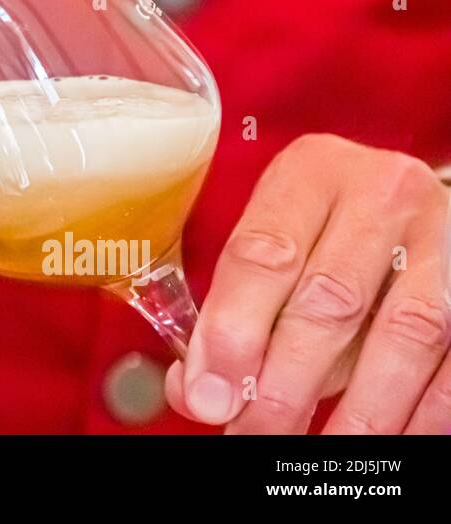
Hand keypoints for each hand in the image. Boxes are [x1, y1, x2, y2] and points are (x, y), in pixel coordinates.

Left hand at [166, 133, 450, 432]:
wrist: (409, 205)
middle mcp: (383, 192)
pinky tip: (383, 441)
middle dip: (286, 384)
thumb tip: (198, 392)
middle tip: (255, 433)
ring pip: (403, 335)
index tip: (209, 395)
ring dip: (358, 411)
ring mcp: (445, 235)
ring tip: (318, 452)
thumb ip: (233, 308)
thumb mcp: (274, 241)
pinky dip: (419, 414)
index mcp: (312, 171)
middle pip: (330, 300)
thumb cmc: (326, 227)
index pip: (263, 255)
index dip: (232, 333)